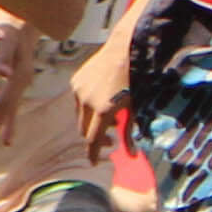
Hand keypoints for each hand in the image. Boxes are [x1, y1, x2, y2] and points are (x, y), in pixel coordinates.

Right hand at [71, 28, 134, 164]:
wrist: (126, 49)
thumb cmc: (136, 79)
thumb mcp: (136, 108)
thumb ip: (130, 132)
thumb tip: (132, 155)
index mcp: (102, 110)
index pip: (92, 140)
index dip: (93, 154)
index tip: (93, 163)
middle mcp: (87, 101)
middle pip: (84, 130)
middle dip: (95, 138)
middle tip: (110, 141)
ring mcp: (79, 90)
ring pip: (80, 116)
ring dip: (92, 122)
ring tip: (109, 118)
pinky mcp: (76, 81)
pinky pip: (78, 100)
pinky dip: (88, 107)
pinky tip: (101, 101)